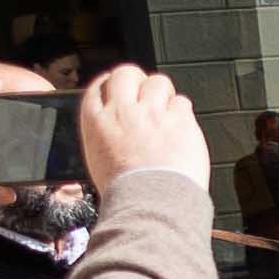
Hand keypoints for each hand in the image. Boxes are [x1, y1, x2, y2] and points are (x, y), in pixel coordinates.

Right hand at [73, 66, 204, 197]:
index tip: (120, 89)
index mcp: (96, 121)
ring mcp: (152, 114)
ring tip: (166, 113)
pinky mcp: (179, 121)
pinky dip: (182, 112)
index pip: (99, 86)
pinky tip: (181, 128)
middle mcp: (122, 111)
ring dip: (164, 94)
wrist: (151, 206)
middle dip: (137, 79)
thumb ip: (108, 134)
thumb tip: (117, 125)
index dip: (112, 84)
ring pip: (158, 83)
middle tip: (146, 94)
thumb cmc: (126, 192)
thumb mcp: (99, 160)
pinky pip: (182, 102)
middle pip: (126, 73)